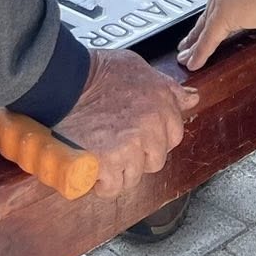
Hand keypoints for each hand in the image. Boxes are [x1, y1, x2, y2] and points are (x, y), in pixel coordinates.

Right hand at [52, 49, 196, 198]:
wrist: (64, 81)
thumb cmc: (97, 72)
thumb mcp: (138, 68)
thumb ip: (167, 88)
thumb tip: (192, 99)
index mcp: (162, 105)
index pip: (174, 136)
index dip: (153, 137)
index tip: (136, 132)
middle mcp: (151, 128)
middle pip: (154, 160)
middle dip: (137, 155)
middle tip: (114, 140)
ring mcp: (130, 148)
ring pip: (133, 176)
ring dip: (117, 170)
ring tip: (99, 150)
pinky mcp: (108, 164)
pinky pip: (111, 186)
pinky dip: (100, 181)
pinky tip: (90, 163)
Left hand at [176, 0, 255, 71]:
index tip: (222, 7)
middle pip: (211, 3)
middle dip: (203, 21)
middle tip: (192, 36)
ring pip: (205, 21)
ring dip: (195, 39)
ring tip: (187, 52)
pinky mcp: (225, 14)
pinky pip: (209, 37)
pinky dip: (201, 51)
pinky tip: (194, 61)